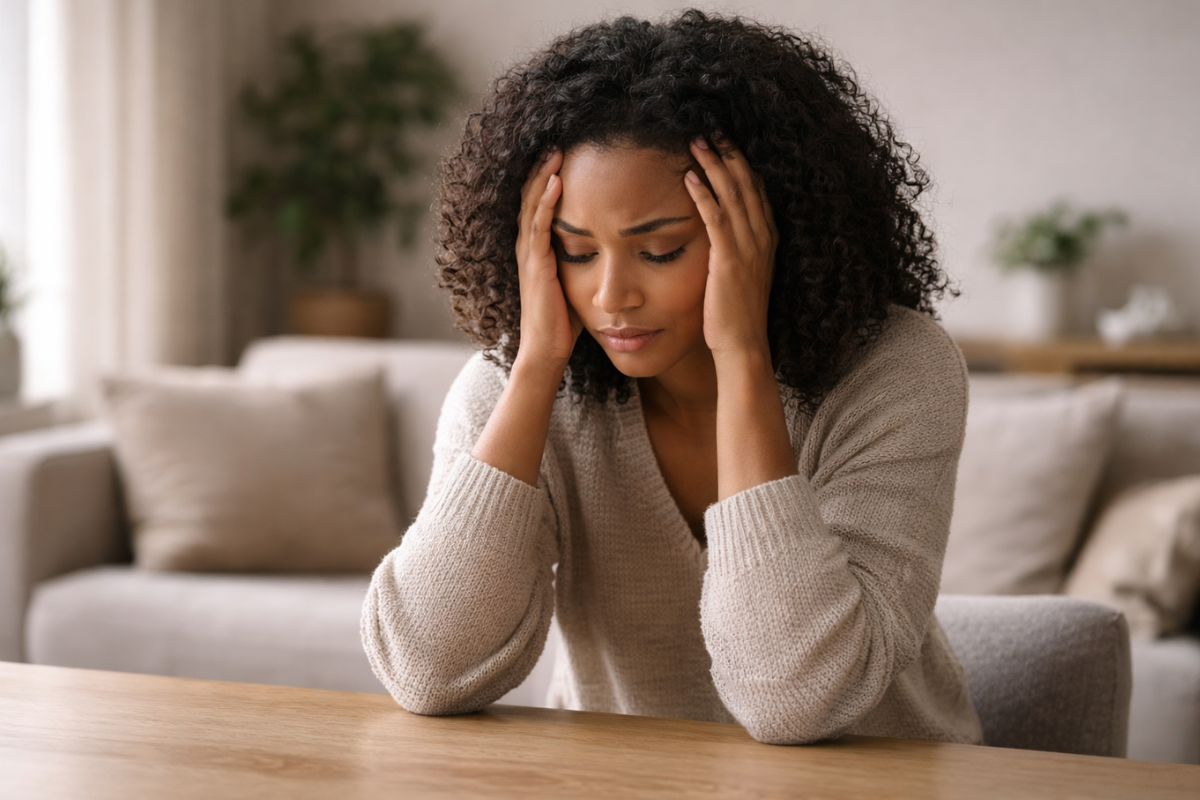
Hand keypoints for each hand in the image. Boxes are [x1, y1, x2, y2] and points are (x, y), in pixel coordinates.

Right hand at [514, 149, 582, 372]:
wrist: (547, 351)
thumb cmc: (564, 322)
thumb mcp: (577, 283)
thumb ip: (586, 262)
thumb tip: (609, 248)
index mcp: (538, 251)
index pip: (539, 206)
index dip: (548, 180)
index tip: (563, 155)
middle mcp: (529, 248)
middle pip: (531, 197)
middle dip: (543, 169)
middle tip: (555, 141)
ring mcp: (529, 256)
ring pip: (532, 205)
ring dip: (543, 176)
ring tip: (554, 151)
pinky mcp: (537, 266)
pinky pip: (539, 227)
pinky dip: (546, 202)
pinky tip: (557, 182)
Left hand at [683, 136, 778, 362]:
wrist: (742, 345)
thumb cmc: (735, 315)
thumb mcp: (741, 275)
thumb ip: (735, 250)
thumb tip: (720, 234)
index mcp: (767, 239)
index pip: (756, 190)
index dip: (741, 163)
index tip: (725, 141)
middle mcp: (762, 238)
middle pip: (747, 183)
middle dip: (729, 154)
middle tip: (710, 129)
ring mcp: (749, 248)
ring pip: (733, 194)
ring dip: (714, 165)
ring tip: (696, 141)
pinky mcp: (729, 260)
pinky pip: (716, 218)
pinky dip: (704, 194)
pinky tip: (689, 176)